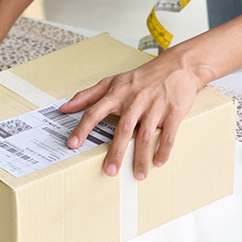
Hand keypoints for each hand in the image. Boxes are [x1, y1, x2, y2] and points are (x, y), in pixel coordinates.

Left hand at [59, 54, 213, 180]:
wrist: (177, 66)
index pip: (95, 112)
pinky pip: (168, 135)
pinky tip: (158, 162)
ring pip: (145, 135)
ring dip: (141, 157)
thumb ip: (87, 95)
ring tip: (138, 175)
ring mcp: (155, 107)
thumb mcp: (112, 81)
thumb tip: (64, 108)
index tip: (73, 144)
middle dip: (116, 151)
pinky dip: (163, 150)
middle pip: (123, 129)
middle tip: (109, 171)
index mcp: (117, 94)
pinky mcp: (173, 112)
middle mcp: (135, 101)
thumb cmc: (142, 77)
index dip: (82, 128)